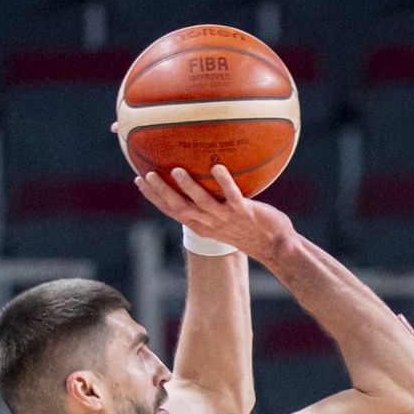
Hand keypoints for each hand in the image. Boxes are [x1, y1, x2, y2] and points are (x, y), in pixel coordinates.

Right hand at [131, 162, 292, 266]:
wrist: (275, 245)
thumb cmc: (248, 228)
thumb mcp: (222, 218)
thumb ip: (209, 202)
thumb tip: (200, 174)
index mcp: (202, 225)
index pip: (172, 211)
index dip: (154, 197)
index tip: (139, 181)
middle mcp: (211, 223)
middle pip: (180, 208)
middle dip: (162, 192)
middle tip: (148, 175)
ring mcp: (227, 218)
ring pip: (203, 204)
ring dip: (189, 187)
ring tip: (176, 171)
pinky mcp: (245, 212)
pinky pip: (233, 196)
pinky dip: (224, 182)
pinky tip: (217, 167)